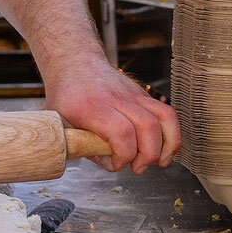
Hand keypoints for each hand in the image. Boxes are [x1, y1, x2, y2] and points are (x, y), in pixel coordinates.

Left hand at [47, 59, 180, 174]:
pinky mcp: (143, 95)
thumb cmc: (66, 95)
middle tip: (137, 168)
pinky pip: (167, 113)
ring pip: (164, 117)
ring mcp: (133, 95)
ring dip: (168, 145)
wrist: (75, 64)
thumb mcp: (60, 122)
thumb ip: (81, 145)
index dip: (123, 156)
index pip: (121, 133)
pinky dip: (172, 134)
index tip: (116, 164)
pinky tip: (164, 149)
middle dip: (148, 155)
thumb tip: (107, 163)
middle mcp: (117, 99)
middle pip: (147, 127)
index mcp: (93, 107)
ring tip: (160, 162)